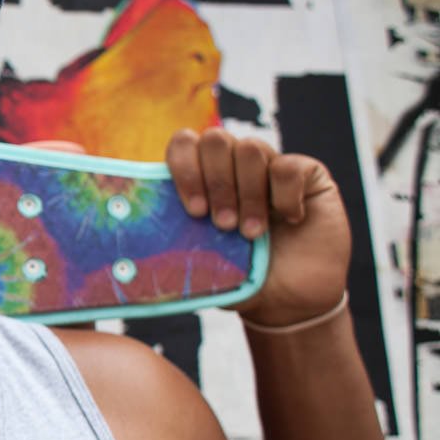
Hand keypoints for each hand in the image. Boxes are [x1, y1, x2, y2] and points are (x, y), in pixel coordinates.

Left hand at [165, 128, 350, 327]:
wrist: (292, 299)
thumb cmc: (241, 278)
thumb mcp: (203, 265)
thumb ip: (174, 249)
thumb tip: (132, 253)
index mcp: (202, 179)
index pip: (183, 144)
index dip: (184, 169)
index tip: (194, 211)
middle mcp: (234, 165)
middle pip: (215, 139)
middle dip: (216, 183)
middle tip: (223, 225)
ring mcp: (270, 165)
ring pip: (250, 149)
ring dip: (248, 195)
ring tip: (251, 233)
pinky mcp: (307, 173)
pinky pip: (290, 167)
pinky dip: (285, 197)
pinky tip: (290, 220)